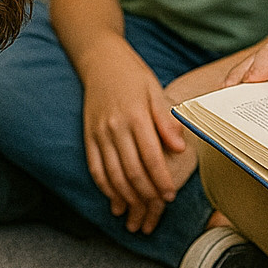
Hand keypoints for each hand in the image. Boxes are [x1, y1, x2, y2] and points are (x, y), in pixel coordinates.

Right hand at [79, 43, 187, 233]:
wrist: (100, 60)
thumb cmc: (133, 75)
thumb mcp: (155, 90)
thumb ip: (166, 120)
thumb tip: (180, 148)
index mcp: (135, 115)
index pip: (151, 156)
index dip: (161, 179)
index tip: (171, 194)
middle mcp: (114, 127)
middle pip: (131, 170)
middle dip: (147, 192)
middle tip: (160, 204)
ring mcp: (98, 133)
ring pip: (112, 174)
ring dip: (127, 195)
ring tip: (141, 207)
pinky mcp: (88, 136)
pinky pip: (95, 168)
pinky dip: (105, 187)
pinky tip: (117, 197)